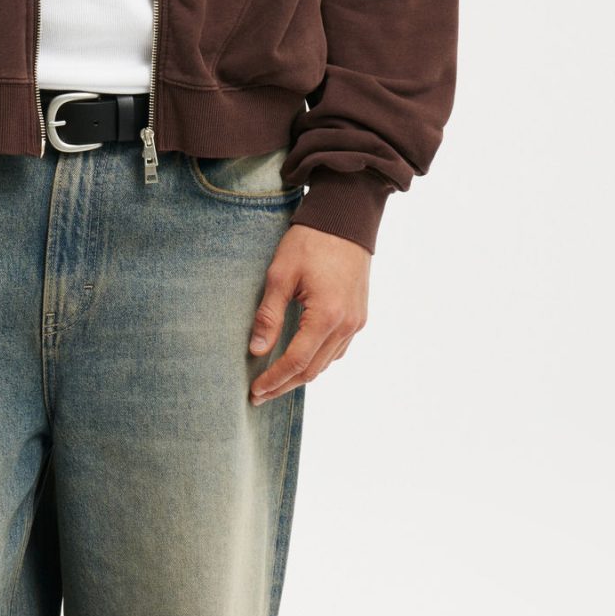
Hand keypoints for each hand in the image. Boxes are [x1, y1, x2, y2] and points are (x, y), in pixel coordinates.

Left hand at [247, 222, 370, 401]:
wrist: (345, 220)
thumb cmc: (310, 242)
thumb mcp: (280, 275)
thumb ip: (269, 316)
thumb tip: (257, 351)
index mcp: (326, 316)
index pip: (296, 362)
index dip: (274, 380)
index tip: (255, 391)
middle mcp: (346, 325)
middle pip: (313, 370)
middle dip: (285, 385)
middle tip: (259, 395)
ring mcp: (356, 322)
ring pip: (326, 363)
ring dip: (301, 375)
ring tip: (276, 381)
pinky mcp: (359, 316)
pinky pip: (338, 349)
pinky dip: (317, 360)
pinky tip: (300, 359)